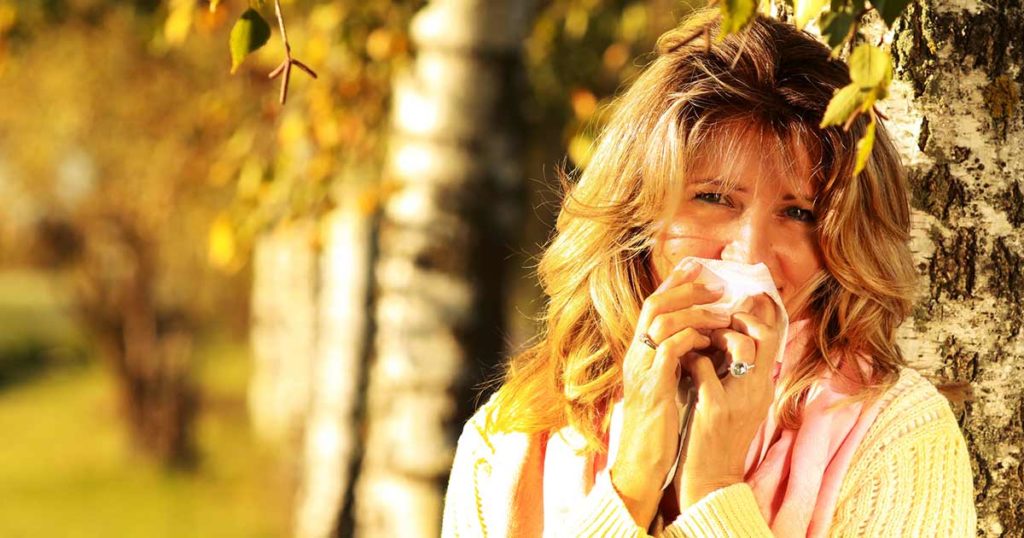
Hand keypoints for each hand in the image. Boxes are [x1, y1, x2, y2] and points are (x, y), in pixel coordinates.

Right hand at [610, 260, 731, 527]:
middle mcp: (637, 354)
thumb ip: (674, 358)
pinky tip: (710, 342)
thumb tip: (696, 335)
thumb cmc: (659, 424)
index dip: (675, 283)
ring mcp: (643, 369)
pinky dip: (692, 340)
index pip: (653, 305)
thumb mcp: (666, 383)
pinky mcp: (654, 387)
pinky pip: (670, 350)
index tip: (698, 267)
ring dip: (695, 313)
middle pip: (655, 304)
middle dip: (687, 290)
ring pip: (662, 322)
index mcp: (640, 351)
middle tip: (716, 285)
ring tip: (722, 313)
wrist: (643, 460)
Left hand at [673, 293, 780, 511]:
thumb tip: (721, 335)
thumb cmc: (715, 437)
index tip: (738, 299)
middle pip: (765, 335)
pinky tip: (679, 361)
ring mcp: (739, 398)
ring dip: (714, 334)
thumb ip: (733, 371)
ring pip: (739, 346)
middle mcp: (758, 389)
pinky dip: (689, 357)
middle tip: (715, 315)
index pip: (774, 338)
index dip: (759, 312)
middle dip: (740, 317)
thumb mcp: (733, 401)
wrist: (710, 480)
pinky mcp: (716, 409)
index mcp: (763, 386)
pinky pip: (703, 367)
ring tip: (697, 340)